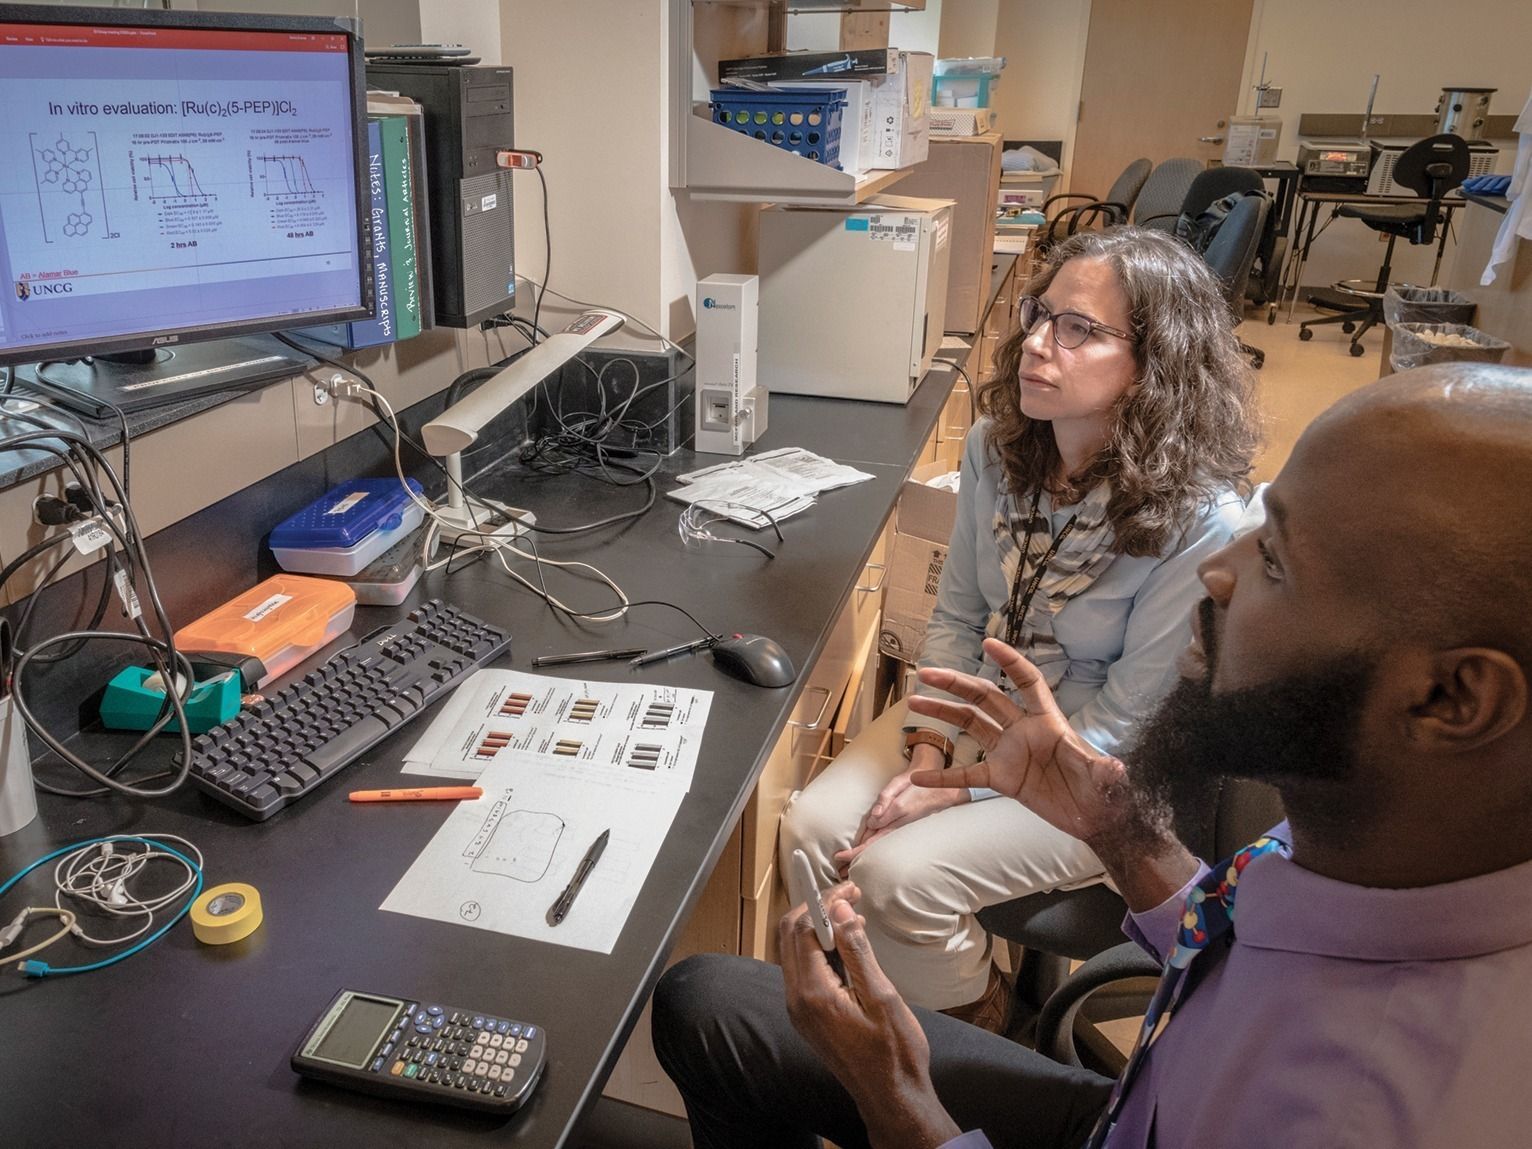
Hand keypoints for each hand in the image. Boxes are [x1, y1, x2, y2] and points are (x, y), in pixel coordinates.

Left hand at [780, 882, 960, 1147]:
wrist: (892, 1097)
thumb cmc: (895, 1053)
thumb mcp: (882, 996)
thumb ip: (857, 951)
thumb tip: (840, 909)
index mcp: (812, 994)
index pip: (802, 930)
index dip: (823, 902)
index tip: (850, 888)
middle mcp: (796, 1001)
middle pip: (791, 937)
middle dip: (817, 909)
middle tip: (850, 896)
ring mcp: (799, 1011)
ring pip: (794, 952)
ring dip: (818, 928)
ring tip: (852, 915)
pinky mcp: (807, 1017)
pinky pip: (803, 970)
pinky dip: (820, 949)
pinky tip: (847, 946)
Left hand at [832, 753, 967, 876]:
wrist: (937, 787)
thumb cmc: (917, 788)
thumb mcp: (899, 792)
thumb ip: (885, 806)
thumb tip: (872, 821)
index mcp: (891, 824)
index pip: (868, 843)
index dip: (853, 852)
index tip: (838, 857)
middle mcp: (893, 829)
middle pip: (870, 849)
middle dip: (855, 861)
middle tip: (839, 872)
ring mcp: (895, 828)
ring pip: (874, 845)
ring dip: (861, 856)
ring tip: (847, 867)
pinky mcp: (898, 825)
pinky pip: (881, 839)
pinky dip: (870, 846)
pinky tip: (864, 850)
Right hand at [905, 637, 1129, 844]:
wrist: (1093, 818)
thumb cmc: (1102, 791)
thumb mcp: (1101, 778)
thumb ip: (1102, 771)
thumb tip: (1115, 769)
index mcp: (1048, 720)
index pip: (1027, 682)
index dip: (1010, 662)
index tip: (988, 643)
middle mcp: (1024, 730)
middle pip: (986, 697)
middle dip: (957, 683)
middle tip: (927, 673)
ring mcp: (1010, 752)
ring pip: (971, 724)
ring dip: (944, 712)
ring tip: (914, 702)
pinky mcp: (1003, 778)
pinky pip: (968, 774)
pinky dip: (944, 775)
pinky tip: (920, 778)